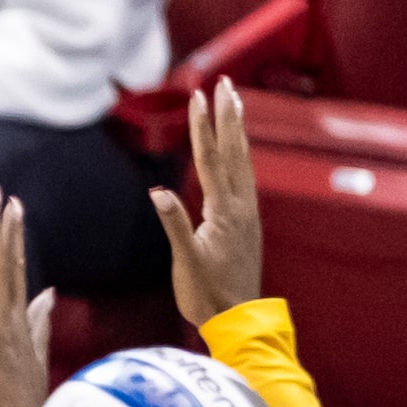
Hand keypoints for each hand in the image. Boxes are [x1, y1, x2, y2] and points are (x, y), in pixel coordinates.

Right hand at [149, 79, 261, 326]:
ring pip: (243, 161)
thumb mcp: (186, 263)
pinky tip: (240, 150)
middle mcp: (241, 207)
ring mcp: (247, 214)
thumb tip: (158, 194)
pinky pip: (246, 178)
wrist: (237, 322)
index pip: (210, 159)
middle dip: (227, 116)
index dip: (202, 127)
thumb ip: (174, 226)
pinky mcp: (248, 224)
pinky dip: (242, 155)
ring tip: (236, 102)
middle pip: (233, 151)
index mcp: (224, 212)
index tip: (197, 97)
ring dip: (238, 130)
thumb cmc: (207, 297)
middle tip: (225, 84)